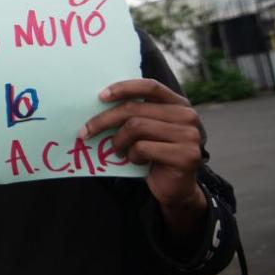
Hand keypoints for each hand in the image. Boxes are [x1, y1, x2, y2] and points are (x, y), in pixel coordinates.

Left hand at [81, 79, 206, 236]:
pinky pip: (143, 148)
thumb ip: (135, 115)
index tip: (100, 96)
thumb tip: (98, 104)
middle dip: (104, 120)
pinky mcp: (185, 155)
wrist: (176, 188)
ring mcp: (189, 135)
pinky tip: (136, 161)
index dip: (124, 88)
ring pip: (136, 127)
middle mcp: (187, 116)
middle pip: (135, 109)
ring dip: (118, 141)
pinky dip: (132, 156)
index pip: (150, 86)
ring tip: (118, 150)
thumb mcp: (146, 130)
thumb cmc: (155, 155)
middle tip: (85, 132)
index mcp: (178, 104)